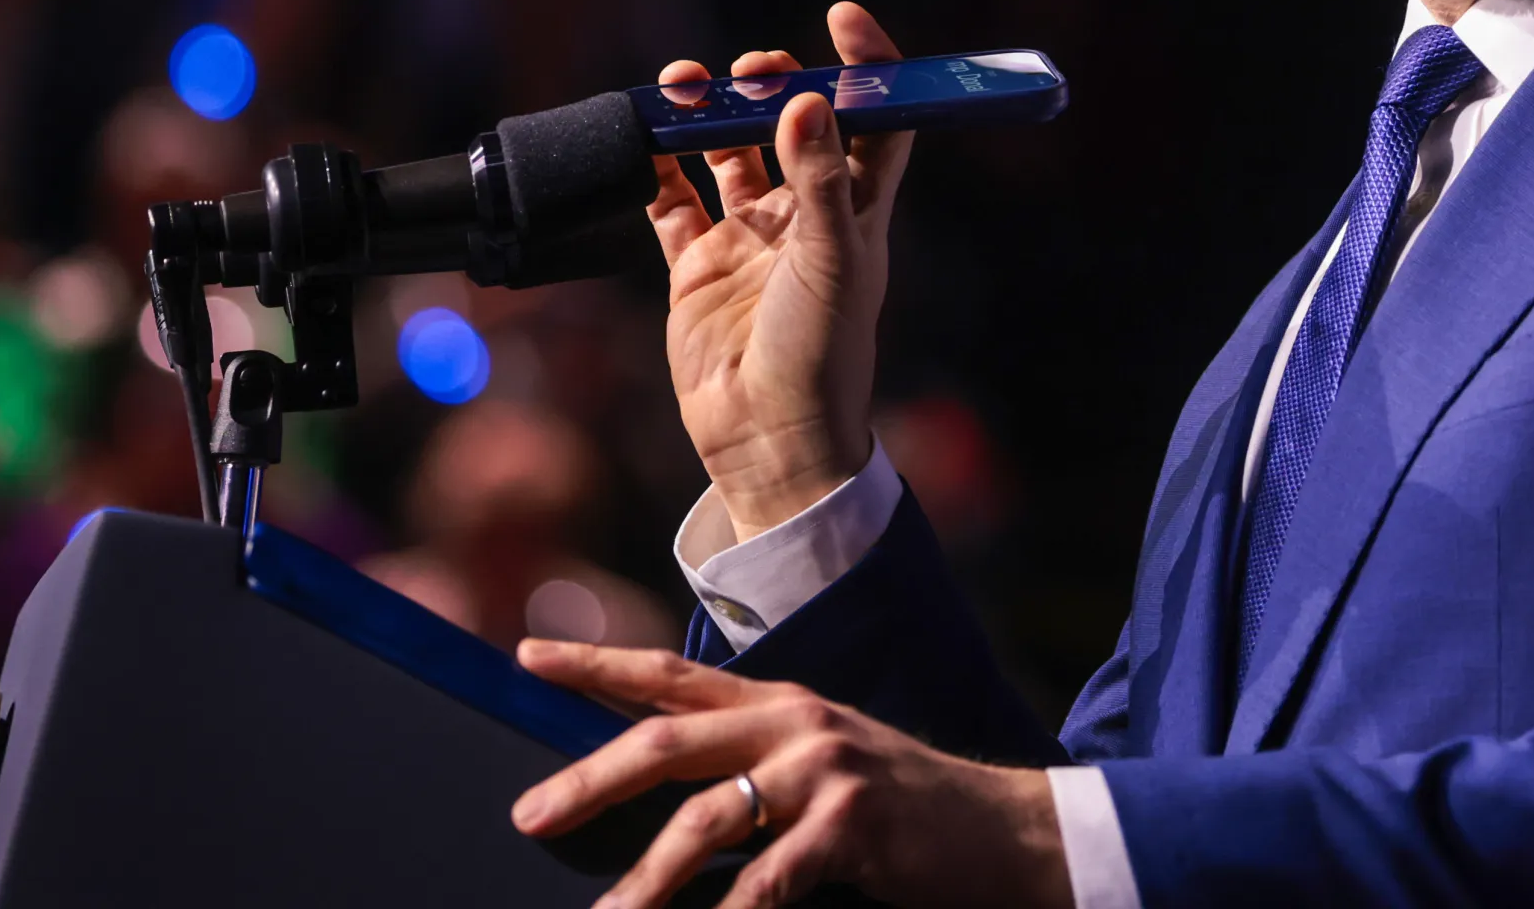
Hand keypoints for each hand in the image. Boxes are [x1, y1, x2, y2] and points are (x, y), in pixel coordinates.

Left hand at [510, 641, 1071, 908]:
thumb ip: (748, 769)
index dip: (597, 662)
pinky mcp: (853, 823)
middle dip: (590, 779)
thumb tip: (659, 799)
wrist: (1006, 831)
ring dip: (647, 880)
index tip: (527, 654)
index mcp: (780, 704)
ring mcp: (825, 769)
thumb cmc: (900, 811)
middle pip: (668, 741)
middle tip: (529, 815)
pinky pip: (768, 880)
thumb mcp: (821, 767)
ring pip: (706, 819)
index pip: (670, 674)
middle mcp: (795, 722)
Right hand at [652, 2, 911, 538]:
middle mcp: (804, 216)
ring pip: (725, 152)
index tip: (843, 18)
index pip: (876, 119)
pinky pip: (670, 200)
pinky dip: (653, 165)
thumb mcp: (832, 262)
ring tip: (683, 87)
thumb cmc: (822, 356)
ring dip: (707, 115)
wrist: (769, 439)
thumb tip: (808, 100)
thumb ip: (820, 181)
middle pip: (791, 124)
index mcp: (858, 210)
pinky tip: (640, 137)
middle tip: (749, 69)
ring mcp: (747, 238)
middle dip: (771, 83)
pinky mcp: (696, 265)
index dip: (869, 67)